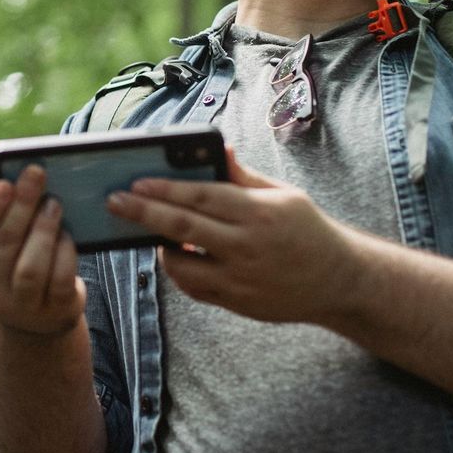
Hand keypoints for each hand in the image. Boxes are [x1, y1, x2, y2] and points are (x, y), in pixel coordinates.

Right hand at [0, 165, 86, 336]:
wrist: (38, 316)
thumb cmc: (10, 269)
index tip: (4, 184)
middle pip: (4, 247)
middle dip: (21, 207)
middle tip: (36, 177)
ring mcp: (22, 308)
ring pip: (31, 268)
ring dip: (43, 229)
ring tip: (53, 204)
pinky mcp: (54, 310)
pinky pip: (60, 279)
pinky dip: (64, 251)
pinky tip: (66, 233)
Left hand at [105, 148, 362, 324]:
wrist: (338, 280)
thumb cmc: (306, 229)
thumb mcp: (282, 194)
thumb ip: (243, 177)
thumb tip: (219, 149)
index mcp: (259, 212)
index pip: (201, 196)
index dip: (164, 189)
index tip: (135, 183)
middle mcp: (248, 246)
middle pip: (183, 228)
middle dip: (143, 213)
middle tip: (114, 202)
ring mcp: (241, 279)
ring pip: (182, 265)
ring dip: (159, 247)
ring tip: (150, 232)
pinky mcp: (238, 303)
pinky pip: (194, 288)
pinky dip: (179, 271)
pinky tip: (175, 256)